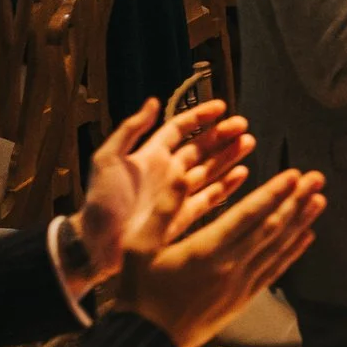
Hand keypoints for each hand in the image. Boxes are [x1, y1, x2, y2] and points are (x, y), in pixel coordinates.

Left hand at [73, 97, 260, 284]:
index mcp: (150, 156)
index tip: (221, 106)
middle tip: (243, 125)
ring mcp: (177, 194)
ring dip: (229, 156)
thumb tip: (152, 102)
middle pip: (201, 148)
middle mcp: (167, 172)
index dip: (200, 116)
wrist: (98, 244)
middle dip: (222, 135)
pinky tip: (242, 174)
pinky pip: (210, 197)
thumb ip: (130, 130)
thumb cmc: (100, 201)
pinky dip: (227, 186)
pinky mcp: (183, 216)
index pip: (180, 129)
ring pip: (210, 170)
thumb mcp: (107, 159)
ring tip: (249, 143)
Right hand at [106, 166, 326, 346]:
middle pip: (271, 228)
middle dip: (296, 201)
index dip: (274, 193)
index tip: (293, 174)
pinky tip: (306, 238)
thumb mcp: (140, 246)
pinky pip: (274, 272)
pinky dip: (292, 253)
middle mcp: (230, 267)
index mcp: (206, 250)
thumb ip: (165, 208)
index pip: (249, 215)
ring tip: (319, 201)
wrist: (144, 343)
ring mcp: (239, 286)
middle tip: (317, 179)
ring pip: (277, 248)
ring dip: (301, 223)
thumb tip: (183, 175)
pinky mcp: (241, 301)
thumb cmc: (138, 292)